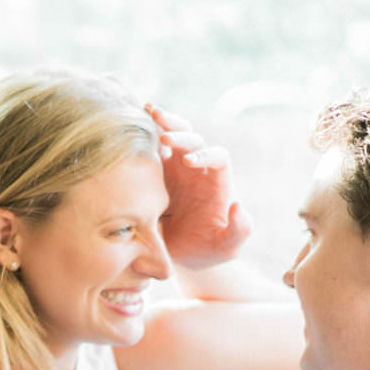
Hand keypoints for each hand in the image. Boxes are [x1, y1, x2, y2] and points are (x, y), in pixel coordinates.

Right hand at [147, 103, 251, 269]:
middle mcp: (196, 169)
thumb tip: (238, 206)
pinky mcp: (155, 173)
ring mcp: (174, 168)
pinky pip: (150, 149)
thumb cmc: (206, 252)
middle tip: (164, 138)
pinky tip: (130, 127)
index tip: (189, 163)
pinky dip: (143, 135)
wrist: (178, 258)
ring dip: (163, 122)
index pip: (217, 156)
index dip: (205, 154)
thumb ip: (239, 230)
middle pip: (193, 138)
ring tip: (149, 112)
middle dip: (180, 133)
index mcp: (216, 182)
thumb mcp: (227, 248)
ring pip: (172, 135)